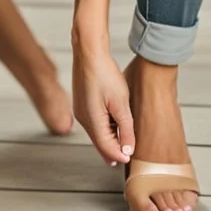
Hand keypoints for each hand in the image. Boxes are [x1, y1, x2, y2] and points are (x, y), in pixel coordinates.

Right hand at [72, 42, 134, 166]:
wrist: (89, 52)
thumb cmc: (104, 73)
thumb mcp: (121, 102)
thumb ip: (126, 128)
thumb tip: (127, 150)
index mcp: (92, 121)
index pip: (106, 147)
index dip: (118, 155)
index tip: (129, 158)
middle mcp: (83, 119)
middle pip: (99, 142)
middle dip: (112, 150)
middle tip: (124, 157)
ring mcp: (80, 110)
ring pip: (96, 133)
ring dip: (109, 138)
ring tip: (122, 141)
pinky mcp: (81, 103)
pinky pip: (93, 122)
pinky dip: (104, 127)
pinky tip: (113, 123)